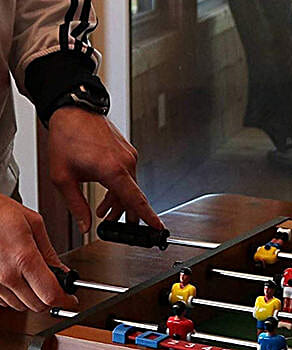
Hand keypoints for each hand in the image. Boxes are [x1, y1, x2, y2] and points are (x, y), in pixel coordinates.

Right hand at [0, 195, 76, 310]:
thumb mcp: (33, 223)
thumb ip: (50, 252)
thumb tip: (63, 272)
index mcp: (23, 258)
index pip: (51, 295)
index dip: (65, 300)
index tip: (70, 298)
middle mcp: (6, 274)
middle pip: (37, 305)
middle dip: (50, 298)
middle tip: (54, 286)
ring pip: (20, 306)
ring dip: (31, 298)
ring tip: (32, 279)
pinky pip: (3, 301)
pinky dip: (13, 295)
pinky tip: (16, 279)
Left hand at [48, 107, 164, 233]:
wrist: (71, 109)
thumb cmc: (66, 137)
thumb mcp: (62, 177)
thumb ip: (76, 206)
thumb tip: (84, 225)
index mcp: (112, 170)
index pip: (136, 200)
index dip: (148, 217)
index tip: (158, 228)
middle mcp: (125, 162)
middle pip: (133, 198)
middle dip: (124, 214)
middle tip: (115, 225)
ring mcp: (129, 156)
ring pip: (130, 187)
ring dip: (119, 200)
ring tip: (104, 210)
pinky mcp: (128, 152)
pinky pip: (128, 175)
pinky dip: (120, 186)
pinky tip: (107, 190)